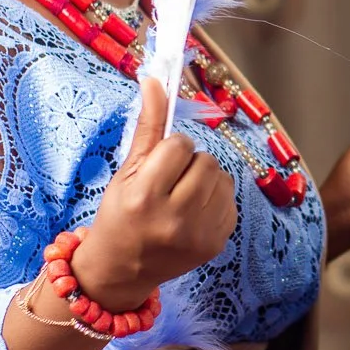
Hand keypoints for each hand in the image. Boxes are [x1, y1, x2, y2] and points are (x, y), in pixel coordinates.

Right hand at [73, 79, 237, 307]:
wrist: (122, 269)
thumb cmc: (119, 214)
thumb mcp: (126, 171)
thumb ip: (147, 126)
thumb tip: (155, 79)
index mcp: (145, 197)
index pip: (180, 145)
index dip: (171, 148)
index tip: (161, 161)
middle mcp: (175, 219)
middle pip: (207, 161)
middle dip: (191, 161)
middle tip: (172, 179)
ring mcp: (199, 236)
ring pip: (223, 178)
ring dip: (206, 178)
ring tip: (183, 193)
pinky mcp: (216, 245)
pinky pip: (230, 201)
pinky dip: (215, 199)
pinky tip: (193, 211)